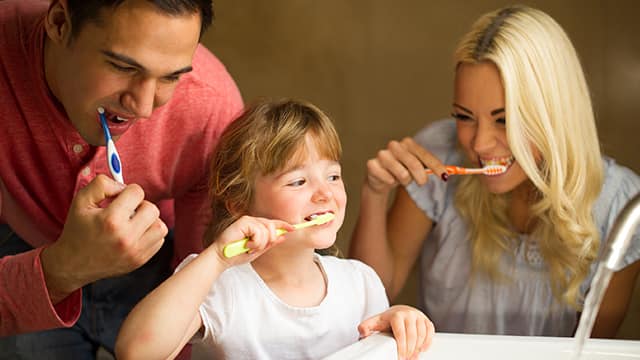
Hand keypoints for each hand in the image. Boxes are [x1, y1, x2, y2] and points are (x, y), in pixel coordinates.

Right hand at [41, 175, 167, 302]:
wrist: (72, 264)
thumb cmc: (77, 230)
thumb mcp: (81, 201)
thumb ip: (101, 184)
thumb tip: (123, 185)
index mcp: (110, 221)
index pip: (137, 193)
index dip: (128, 191)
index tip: (119, 199)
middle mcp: (126, 238)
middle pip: (152, 209)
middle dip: (141, 205)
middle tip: (127, 211)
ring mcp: (135, 252)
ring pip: (160, 226)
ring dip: (149, 220)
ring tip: (133, 223)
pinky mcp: (140, 261)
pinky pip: (159, 240)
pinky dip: (150, 234)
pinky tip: (135, 234)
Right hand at [209, 215, 293, 266]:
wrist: (222, 258)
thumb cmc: (236, 255)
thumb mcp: (257, 251)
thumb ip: (269, 244)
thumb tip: (283, 237)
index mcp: (256, 226)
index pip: (273, 223)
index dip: (284, 225)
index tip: (294, 228)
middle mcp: (253, 221)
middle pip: (273, 226)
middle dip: (269, 240)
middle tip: (257, 248)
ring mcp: (248, 220)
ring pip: (267, 230)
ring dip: (260, 243)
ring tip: (249, 247)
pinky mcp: (243, 222)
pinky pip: (259, 231)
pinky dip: (255, 242)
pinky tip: (246, 244)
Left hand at [358, 305, 433, 359]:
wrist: (400, 311)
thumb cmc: (388, 319)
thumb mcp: (376, 322)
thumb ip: (367, 326)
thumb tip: (362, 332)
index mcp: (396, 315)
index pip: (401, 332)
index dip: (401, 347)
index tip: (400, 356)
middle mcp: (409, 314)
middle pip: (412, 335)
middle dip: (409, 350)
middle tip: (406, 359)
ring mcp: (418, 316)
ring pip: (422, 334)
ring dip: (418, 348)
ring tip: (412, 357)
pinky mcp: (426, 320)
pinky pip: (430, 331)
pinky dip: (427, 342)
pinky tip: (421, 349)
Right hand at [366, 137, 445, 194]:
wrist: (380, 178)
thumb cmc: (401, 171)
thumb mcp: (417, 168)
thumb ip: (429, 168)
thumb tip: (447, 174)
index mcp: (407, 143)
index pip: (424, 155)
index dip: (436, 166)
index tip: (445, 177)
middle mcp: (394, 145)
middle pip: (414, 164)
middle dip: (421, 177)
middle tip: (422, 183)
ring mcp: (382, 154)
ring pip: (401, 173)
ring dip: (404, 181)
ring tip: (401, 179)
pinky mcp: (372, 164)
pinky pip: (388, 179)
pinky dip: (390, 182)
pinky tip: (388, 179)